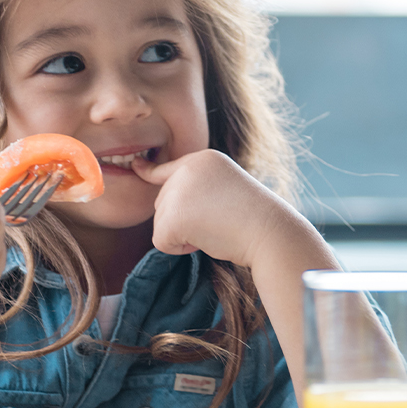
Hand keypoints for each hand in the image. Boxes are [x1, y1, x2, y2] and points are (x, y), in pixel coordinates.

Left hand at [132, 149, 305, 267]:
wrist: (269, 231)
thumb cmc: (254, 218)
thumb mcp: (226, 190)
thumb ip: (198, 190)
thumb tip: (166, 208)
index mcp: (203, 159)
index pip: (167, 168)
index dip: (148, 171)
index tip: (137, 165)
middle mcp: (186, 169)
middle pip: (162, 203)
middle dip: (183, 220)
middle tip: (216, 221)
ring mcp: (178, 191)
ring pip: (160, 223)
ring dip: (183, 235)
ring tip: (215, 228)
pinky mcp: (172, 216)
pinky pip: (161, 241)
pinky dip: (179, 248)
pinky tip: (205, 240)